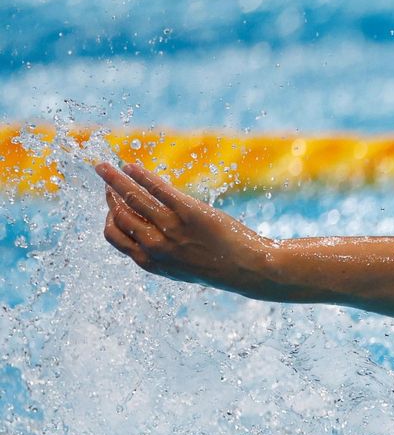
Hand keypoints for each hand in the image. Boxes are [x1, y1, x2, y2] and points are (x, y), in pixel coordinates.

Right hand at [96, 163, 274, 294]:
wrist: (249, 268)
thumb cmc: (218, 267)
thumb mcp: (180, 268)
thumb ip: (159, 254)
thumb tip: (143, 236)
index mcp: (151, 261)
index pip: (115, 236)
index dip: (108, 218)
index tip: (110, 205)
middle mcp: (156, 246)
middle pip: (119, 216)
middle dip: (109, 196)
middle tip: (107, 180)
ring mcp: (172, 228)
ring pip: (132, 199)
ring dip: (114, 180)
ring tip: (103, 167)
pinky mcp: (190, 212)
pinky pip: (158, 189)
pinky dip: (141, 176)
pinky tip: (131, 166)